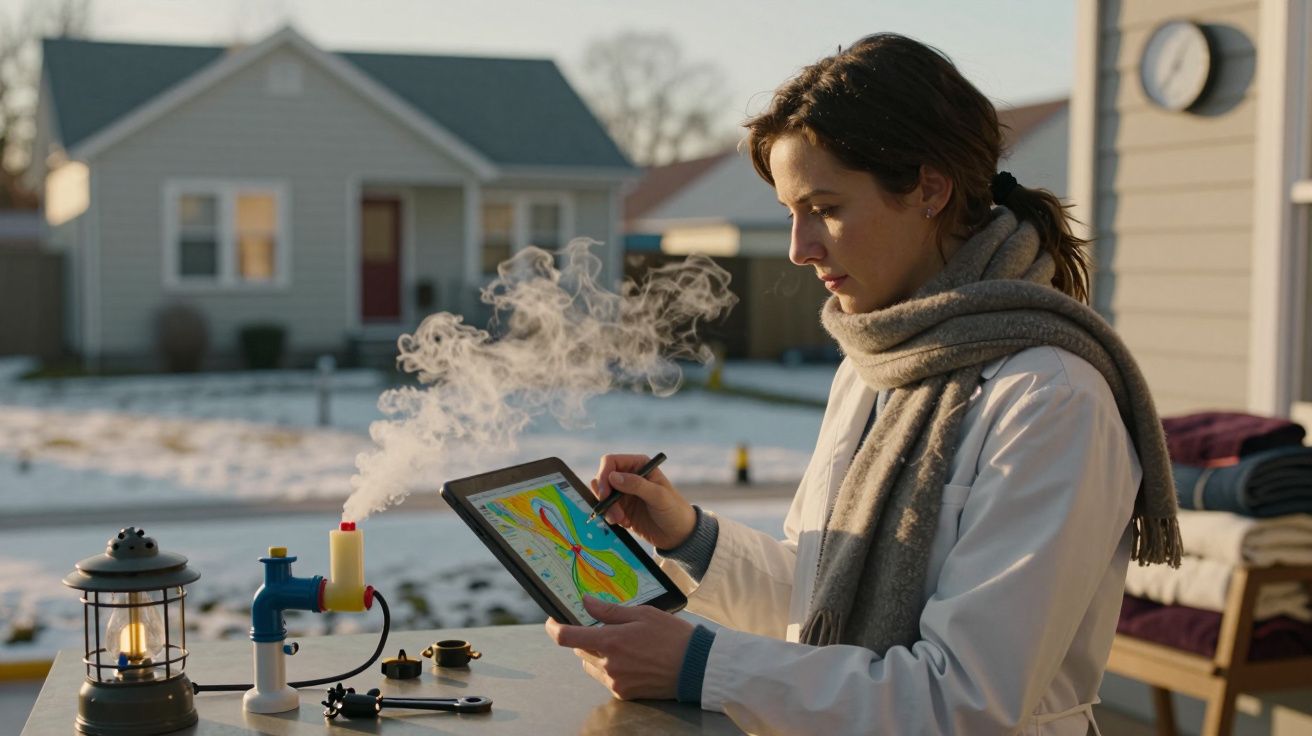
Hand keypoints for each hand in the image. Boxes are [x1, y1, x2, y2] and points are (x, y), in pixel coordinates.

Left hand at [545, 597, 693, 699]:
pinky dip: (610, 666)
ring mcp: (616, 681)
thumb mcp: (642, 614)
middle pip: (580, 650)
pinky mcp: (624, 693)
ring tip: (623, 644)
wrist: (695, 667)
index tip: (553, 620)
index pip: (567, 637)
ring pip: (591, 664)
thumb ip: (610, 611)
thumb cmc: (671, 636)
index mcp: (610, 642)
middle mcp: (609, 664)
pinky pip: (605, 677)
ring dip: (597, 653)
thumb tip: (585, 602)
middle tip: (605, 627)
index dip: (554, 628)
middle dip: (586, 637)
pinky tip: (631, 658)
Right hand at [593, 453, 696, 549]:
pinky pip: (606, 509)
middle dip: (604, 496)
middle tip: (614, 513)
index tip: (604, 494)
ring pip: (602, 495)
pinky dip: (610, 516)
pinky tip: (625, 523)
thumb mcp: (659, 496)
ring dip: (607, 508)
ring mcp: (624, 493)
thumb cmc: (674, 510)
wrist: (679, 535)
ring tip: (620, 520)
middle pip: (603, 479)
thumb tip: (612, 477)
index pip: (611, 462)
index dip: (603, 475)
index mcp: (639, 465)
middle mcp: (629, 476)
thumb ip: (637, 485)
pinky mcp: (621, 509)